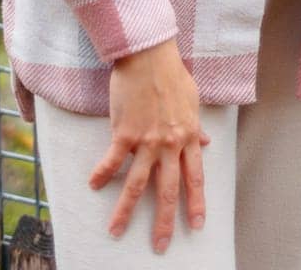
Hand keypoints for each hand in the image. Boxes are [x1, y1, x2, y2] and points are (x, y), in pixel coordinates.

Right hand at [88, 37, 211, 254]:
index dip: (196, 203)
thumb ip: (197, 125)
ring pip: (136, 185)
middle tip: (160, 246)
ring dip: (125, 211)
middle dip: (164, 221)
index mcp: (189, 136)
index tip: (196, 225)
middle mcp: (170, 143)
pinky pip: (112, 161)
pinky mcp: (124, 133)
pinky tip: (93, 185)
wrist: (149, 54)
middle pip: (167, 190)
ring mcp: (147, 140)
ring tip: (116, 231)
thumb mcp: (193, 99)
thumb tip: (207, 141)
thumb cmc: (172, 73)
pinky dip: (102, 174)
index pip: (195, 178)